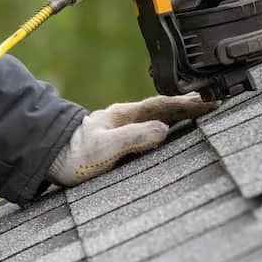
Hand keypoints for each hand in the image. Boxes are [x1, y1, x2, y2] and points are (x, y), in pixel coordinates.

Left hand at [47, 93, 216, 186]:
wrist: (47, 159)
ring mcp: (122, 128)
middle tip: (214, 102)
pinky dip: (167, 125)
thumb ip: (134, 138)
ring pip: (158, 117)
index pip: (164, 105)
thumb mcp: (105, 148)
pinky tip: (172, 132)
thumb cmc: (73, 156)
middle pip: (164, 108)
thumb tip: (163, 130)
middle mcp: (125, 118)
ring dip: (180, 115)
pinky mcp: (118, 140)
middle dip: (189, 105)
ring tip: (201, 113)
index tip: (210, 101)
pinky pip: (150, 128)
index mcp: (125, 115)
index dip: (188, 104)